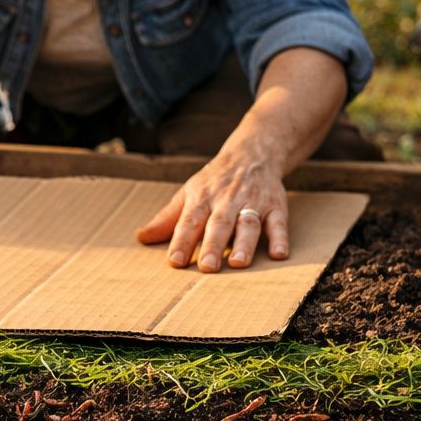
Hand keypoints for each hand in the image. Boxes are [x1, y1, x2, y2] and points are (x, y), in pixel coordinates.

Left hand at [135, 150, 289, 271]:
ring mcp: (253, 203)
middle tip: (207, 267)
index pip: (190, 221)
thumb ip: (167, 218)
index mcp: (202, 198)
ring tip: (238, 263)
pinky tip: (279, 254)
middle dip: (213, 245)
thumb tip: (141, 237)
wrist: (252, 152)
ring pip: (248, 223)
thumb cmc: (215, 181)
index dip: (181, 241)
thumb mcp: (188, 193)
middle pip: (219, 224)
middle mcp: (227, 200)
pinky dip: (280, 238)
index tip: (174, 262)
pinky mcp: (276, 206)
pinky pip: (279, 223)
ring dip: (245, 243)